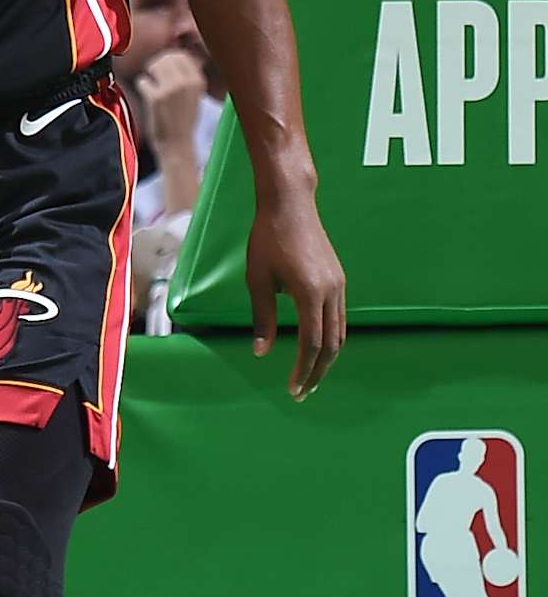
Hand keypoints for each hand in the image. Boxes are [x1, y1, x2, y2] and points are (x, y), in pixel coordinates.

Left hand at [134, 47, 206, 151]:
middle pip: (166, 57)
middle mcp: (186, 82)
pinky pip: (142, 81)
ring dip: (149, 76)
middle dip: (157, 66)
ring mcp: (171, 89)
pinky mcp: (156, 97)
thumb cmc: (183, 121)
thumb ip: (187, 75)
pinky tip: (149, 99)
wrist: (177, 145)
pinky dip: (142, 88)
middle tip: (155, 80)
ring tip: (153, 89)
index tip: (165, 72)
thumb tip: (176, 55)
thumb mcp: (194, 95)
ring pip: (153, 65)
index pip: (180, 55)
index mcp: (198, 80)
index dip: (169, 61)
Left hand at [245, 188, 345, 400]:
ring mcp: (339, 285)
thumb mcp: (257, 279)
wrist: (290, 204)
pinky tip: (316, 347)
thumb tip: (261, 352)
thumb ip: (262, 318)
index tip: (293, 389)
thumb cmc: (267, 238)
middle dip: (318, 372)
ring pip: (339, 333)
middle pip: (331, 345)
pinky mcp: (339, 279)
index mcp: (310, 293)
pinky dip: (330, 338)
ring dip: (326, 358)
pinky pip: (339, 317)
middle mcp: (331, 292)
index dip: (303, 370)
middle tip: (302, 392)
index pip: (311, 344)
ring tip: (310, 376)